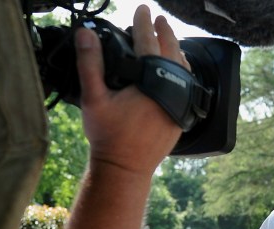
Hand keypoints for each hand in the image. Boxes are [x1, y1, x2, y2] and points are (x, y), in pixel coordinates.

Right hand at [75, 5, 185, 175]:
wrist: (126, 168)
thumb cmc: (109, 137)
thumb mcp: (93, 98)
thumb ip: (90, 63)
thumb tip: (86, 34)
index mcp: (150, 82)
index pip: (148, 43)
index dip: (143, 23)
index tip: (142, 9)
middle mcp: (171, 92)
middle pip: (172, 53)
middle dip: (165, 33)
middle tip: (159, 19)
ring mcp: (180, 105)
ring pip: (184, 71)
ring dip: (176, 51)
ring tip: (169, 39)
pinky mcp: (183, 116)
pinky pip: (188, 88)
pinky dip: (183, 72)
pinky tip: (177, 68)